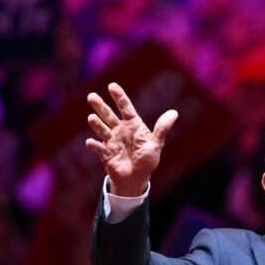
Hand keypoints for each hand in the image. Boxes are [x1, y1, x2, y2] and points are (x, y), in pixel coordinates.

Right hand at [85, 82, 177, 196]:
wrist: (137, 178)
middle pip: (109, 115)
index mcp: (132, 124)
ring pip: (102, 130)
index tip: (112, 86)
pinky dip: (95, 146)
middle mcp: (120, 130)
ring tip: (91, 118)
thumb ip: (162, 128)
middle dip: (100, 106)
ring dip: (97, 124)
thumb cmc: (147, 160)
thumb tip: (174, 112)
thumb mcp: (156, 143)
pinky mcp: (106, 154)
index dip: (119, 97)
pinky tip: (90, 142)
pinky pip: (100, 149)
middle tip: (91, 96)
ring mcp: (111, 141)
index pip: (125, 107)